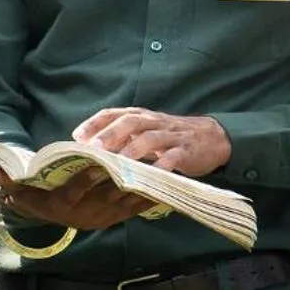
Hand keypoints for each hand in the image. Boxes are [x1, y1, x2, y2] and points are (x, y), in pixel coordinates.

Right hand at [0, 166, 153, 231]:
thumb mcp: (21, 191)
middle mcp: (87, 214)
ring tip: (156, 166)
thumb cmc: (36, 198)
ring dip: (142, 184)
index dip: (87, 177)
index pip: (76, 190)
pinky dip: (151, 194)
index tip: (97, 162)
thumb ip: (10, 180)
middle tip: (137, 158)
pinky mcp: (118, 216)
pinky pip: (138, 206)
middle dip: (123, 175)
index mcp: (65, 205)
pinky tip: (164, 180)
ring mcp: (105, 216)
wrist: (50, 218)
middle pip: (107, 192)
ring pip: (126, 199)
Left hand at [72, 107, 232, 176]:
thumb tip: (88, 146)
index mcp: (140, 116)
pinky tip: (150, 176)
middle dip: (110, 134)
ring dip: (132, 150)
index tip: (77, 136)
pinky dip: (162, 166)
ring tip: (117, 163)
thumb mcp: (145, 132)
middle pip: (130, 122)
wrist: (212, 138)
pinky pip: (173, 157)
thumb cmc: (170, 137)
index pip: (114, 113)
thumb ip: (121, 137)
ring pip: (150, 138)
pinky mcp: (186, 151)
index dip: (94, 123)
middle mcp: (153, 122)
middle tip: (94, 149)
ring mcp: (171, 136)